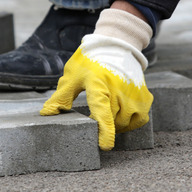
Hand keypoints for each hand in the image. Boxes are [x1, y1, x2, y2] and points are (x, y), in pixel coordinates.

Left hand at [40, 33, 152, 149]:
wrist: (116, 45)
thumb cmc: (91, 62)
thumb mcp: (73, 76)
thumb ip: (61, 97)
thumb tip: (46, 114)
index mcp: (99, 84)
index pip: (102, 110)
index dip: (105, 130)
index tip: (105, 146)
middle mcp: (120, 89)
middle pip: (112, 121)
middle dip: (103, 125)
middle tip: (95, 117)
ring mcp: (135, 93)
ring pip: (126, 122)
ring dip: (116, 125)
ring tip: (108, 114)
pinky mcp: (145, 96)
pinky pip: (139, 119)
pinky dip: (130, 122)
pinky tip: (121, 115)